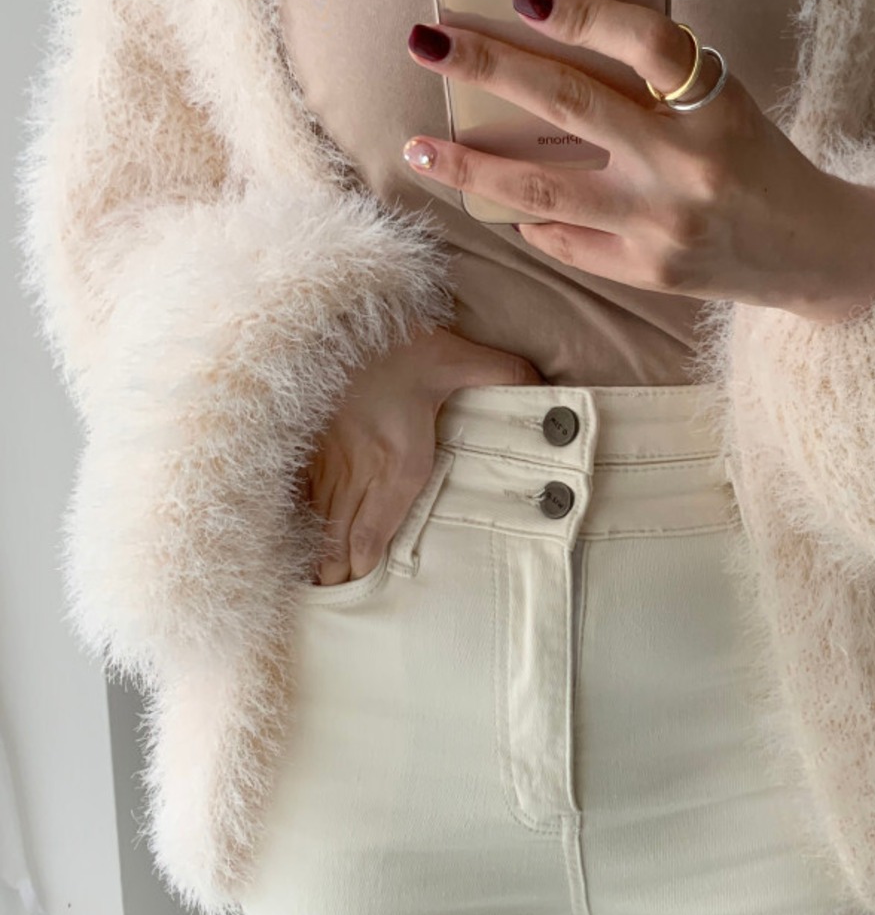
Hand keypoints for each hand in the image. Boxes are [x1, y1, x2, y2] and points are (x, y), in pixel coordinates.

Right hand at [305, 326, 544, 585]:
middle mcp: (358, 471)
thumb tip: (550, 387)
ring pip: (316, 521)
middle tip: (334, 600)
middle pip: (340, 539)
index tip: (360, 585)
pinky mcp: (301, 444)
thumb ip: (504, 374)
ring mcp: (324, 460)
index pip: (374, 533)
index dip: (363, 565)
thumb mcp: (459, 355)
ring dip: (313, 553)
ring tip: (311, 586)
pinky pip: (293, 494)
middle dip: (335, 572)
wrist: (332, 314)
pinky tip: (283, 538)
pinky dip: (292, 518)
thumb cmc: (396, 339)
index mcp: (397, 462)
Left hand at [402, 0, 874, 323]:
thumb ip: (659, 79)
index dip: (586, 14)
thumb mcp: (725, 102)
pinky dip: (527, 217)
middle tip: (429, 42)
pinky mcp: (645, 272)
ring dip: (468, 164)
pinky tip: (499, 200)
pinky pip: (563, 239)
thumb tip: (552, 39)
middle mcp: (685, 166)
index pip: (648, 44)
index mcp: (715, 107)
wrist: (809, 250)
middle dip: (488, 69)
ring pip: (539, 190)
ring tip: (420, 144)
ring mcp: (659, 226)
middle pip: (569, 106)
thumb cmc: (755, 158)